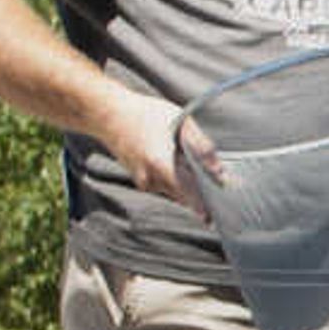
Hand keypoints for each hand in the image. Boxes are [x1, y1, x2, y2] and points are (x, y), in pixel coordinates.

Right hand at [109, 95, 220, 210]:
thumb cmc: (145, 114)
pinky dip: (176, 181)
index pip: (188, 194)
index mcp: (160, 163)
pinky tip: (177, 165)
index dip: (205, 206)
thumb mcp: (180, 122)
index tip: (218, 215)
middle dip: (202, 196)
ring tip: (198, 171)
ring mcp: (143, 181)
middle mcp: (150, 178)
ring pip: (175, 193)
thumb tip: (220, 170)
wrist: (108, 115)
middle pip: (184, 197)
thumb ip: (202, 146)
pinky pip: (165, 187)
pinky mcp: (140, 180)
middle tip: (219, 193)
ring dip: (189, 187)